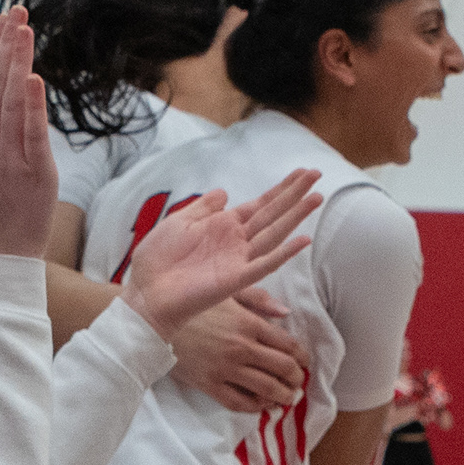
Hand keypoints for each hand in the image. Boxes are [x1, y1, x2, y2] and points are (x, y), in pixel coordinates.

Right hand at [0, 5, 57, 261]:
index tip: (5, 22)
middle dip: (6, 46)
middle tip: (18, 13)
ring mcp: (8, 156)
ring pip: (12, 102)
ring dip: (18, 64)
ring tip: (25, 31)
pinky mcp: (34, 170)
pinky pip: (32, 133)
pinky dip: (33, 106)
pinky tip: (35, 78)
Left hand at [119, 171, 317, 341]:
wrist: (145, 292)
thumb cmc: (157, 260)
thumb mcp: (178, 222)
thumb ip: (203, 208)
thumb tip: (224, 191)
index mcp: (223, 226)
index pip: (260, 204)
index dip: (281, 189)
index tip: (302, 173)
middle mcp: (236, 242)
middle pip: (272, 214)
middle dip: (294, 194)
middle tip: (317, 174)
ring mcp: (238, 260)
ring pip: (274, 234)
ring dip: (295, 216)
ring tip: (316, 198)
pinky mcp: (235, 280)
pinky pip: (264, 265)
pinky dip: (283, 254)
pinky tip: (302, 240)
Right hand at [170, 289, 306, 413]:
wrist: (154, 322)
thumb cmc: (192, 304)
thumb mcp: (226, 292)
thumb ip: (258, 299)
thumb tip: (286, 312)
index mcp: (248, 323)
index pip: (288, 345)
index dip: (302, 357)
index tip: (305, 362)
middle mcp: (241, 347)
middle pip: (282, 368)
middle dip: (296, 378)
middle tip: (298, 382)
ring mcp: (225, 368)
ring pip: (266, 388)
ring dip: (283, 396)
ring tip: (287, 398)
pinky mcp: (209, 384)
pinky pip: (239, 402)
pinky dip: (256, 407)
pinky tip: (262, 405)